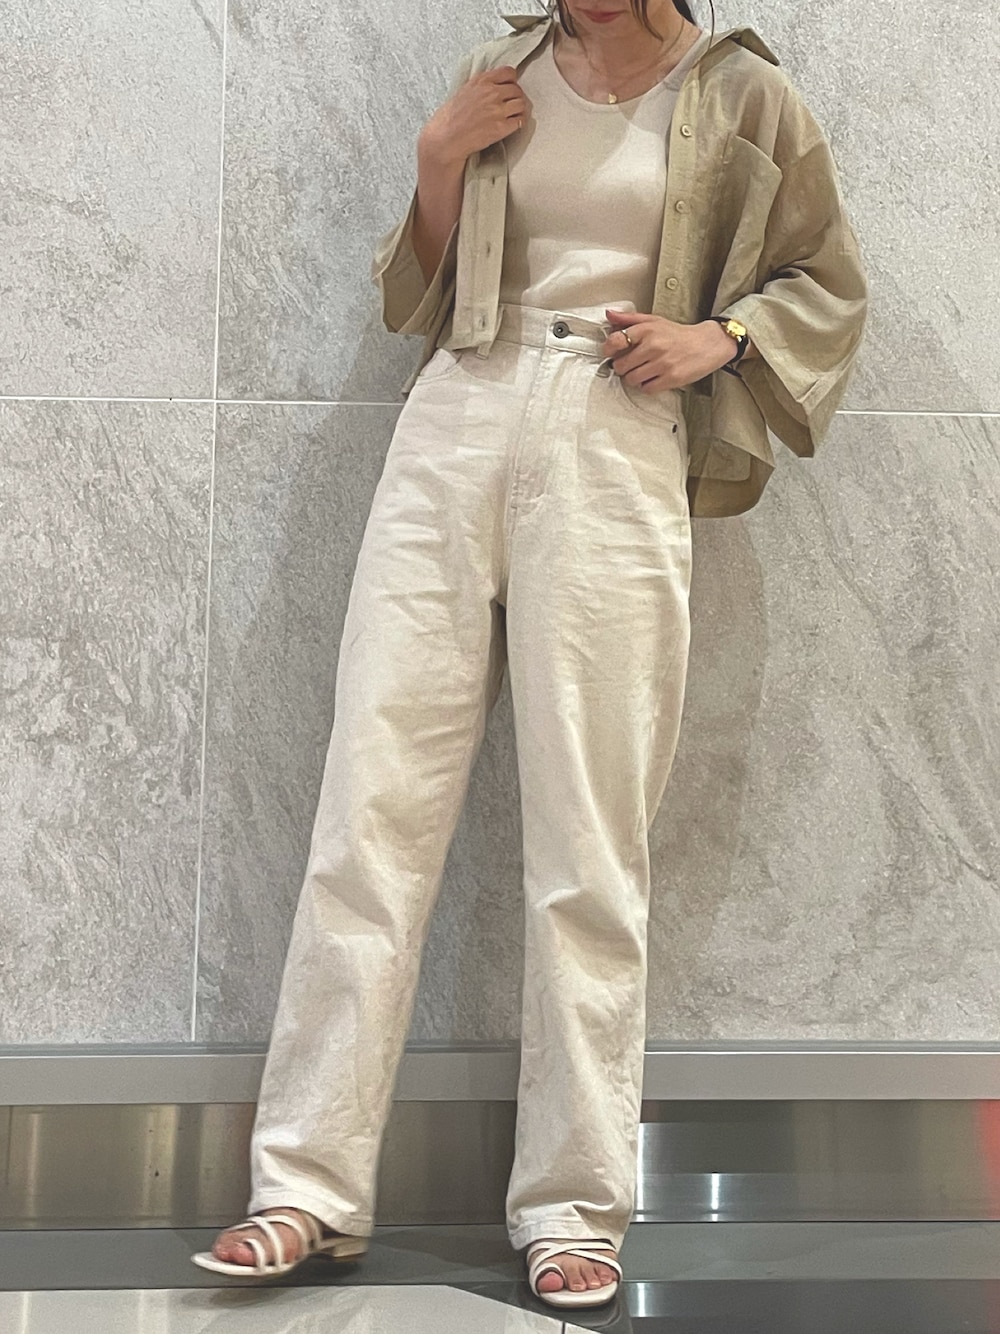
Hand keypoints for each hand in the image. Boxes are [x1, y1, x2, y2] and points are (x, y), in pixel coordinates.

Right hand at [420, 66, 530, 167]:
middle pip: (517, 89)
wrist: (447, 137)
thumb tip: (495, 86)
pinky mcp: (501, 127)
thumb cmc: (450, 117)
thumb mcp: (465, 90)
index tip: (509, 87)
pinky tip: (512, 125)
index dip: (511, 81)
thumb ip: (482, 86)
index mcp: (482, 81)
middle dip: (515, 97)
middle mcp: (492, 93)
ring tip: (512, 115)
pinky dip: (518, 123)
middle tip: (510, 105)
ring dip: (519, 110)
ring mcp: (497, 110)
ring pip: (521, 104)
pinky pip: (520, 121)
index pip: (509, 72)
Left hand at [601, 308, 742, 390]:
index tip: (610, 352)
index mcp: (647, 330)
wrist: (707, 344)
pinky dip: (646, 385)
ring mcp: (662, 363)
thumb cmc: (678, 334)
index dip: (608, 349)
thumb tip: (609, 315)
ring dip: (634, 378)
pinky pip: (646, 388)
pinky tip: (652, 377)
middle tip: (630, 364)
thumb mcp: (654, 321)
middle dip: (622, 366)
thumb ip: (630, 319)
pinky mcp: (670, 378)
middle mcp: (653, 346)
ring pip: (631, 379)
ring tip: (643, 371)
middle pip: (621, 365)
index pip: (616, 341)